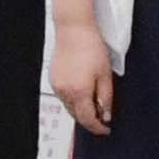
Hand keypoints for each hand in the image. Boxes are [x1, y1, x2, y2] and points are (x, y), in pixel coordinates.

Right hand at [51, 15, 115, 136]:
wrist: (73, 29)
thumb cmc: (91, 47)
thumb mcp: (105, 74)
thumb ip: (105, 97)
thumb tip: (106, 115)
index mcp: (79, 92)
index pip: (88, 119)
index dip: (97, 127)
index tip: (105, 129)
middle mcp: (65, 92)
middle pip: (77, 116)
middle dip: (89, 119)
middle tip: (102, 117)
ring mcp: (56, 86)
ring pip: (69, 107)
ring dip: (80, 109)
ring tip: (93, 102)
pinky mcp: (52, 79)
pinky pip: (63, 96)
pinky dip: (73, 98)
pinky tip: (81, 90)